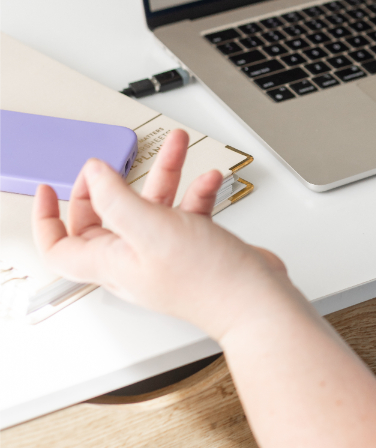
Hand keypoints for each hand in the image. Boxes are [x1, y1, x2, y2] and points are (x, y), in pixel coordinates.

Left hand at [31, 129, 287, 341]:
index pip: (60, 246)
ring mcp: (165, 253)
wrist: (256, 301)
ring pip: (151, 206)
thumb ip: (117, 198)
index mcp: (112, 262)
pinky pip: (185, 211)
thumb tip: (95, 173)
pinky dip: (195, 191)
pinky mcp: (194, 246)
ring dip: (163, 173)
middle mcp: (134, 259)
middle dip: (108, 184)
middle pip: (103, 219)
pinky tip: (208, 180)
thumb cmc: (208, 280)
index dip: (47, 217)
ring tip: (177, 146)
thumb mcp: (153, 228)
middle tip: (111, 164)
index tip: (49, 188)